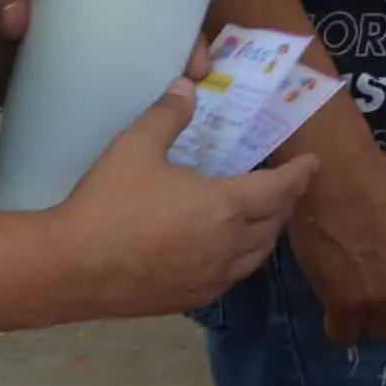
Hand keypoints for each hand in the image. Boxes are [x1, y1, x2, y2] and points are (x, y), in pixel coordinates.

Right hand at [60, 85, 318, 317]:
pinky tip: (223, 252)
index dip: (299, 175)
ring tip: (261, 218)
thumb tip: (186, 85)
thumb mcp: (136, 146)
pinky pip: (231, 278)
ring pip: (256, 256)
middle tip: (284, 187)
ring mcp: (211, 278)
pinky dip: (240, 260)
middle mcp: (229, 246)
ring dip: (266, 234)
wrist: (72, 267)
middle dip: (285, 203)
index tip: (312, 164)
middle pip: (274, 224)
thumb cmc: (109, 203)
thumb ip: (168, 114)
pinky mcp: (190, 299)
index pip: (279, 189)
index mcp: (225, 206)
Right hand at [287, 139, 385, 346]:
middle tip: (383, 286)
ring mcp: (380, 300)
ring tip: (360, 301)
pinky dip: (341, 327)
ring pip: (383, 332)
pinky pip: (345, 336)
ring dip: (373, 319)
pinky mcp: (343, 306)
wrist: (332, 176)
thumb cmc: (379, 170)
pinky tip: (335, 311)